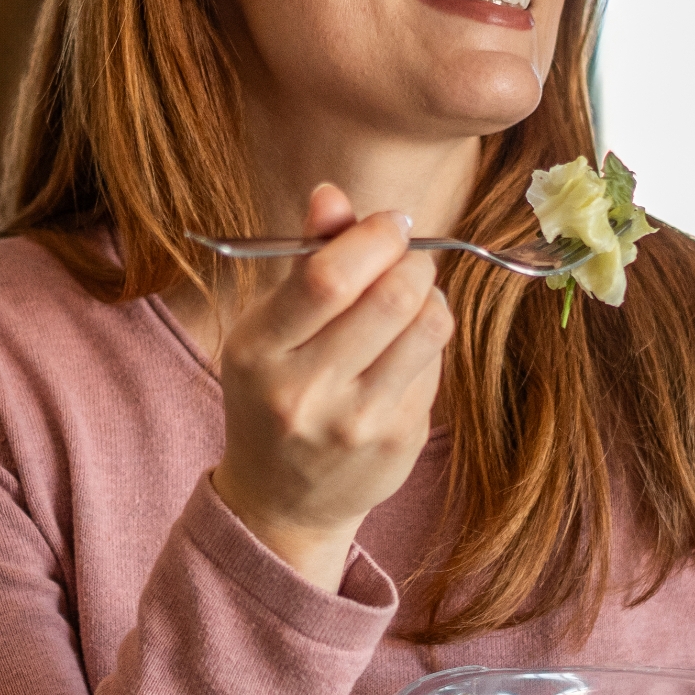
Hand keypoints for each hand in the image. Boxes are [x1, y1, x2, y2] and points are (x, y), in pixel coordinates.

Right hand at [207, 185, 449, 587]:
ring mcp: (356, 424)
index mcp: (259, 352)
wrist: (281, 500)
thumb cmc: (273, 394)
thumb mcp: (267, 327)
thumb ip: (303, 258)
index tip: (391, 224)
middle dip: (411, 261)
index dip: (374, 236)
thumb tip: (332, 194)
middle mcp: (305, 393)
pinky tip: (403, 350)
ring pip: (428, 325)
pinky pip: (435, 362)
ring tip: (409, 299)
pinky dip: (427, 340)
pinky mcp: (399, 441)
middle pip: (391, 296)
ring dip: (430, 295)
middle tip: (405, 260)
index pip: (328, 277)